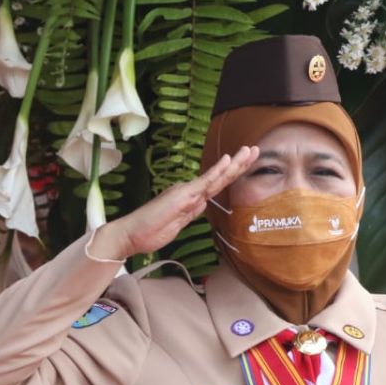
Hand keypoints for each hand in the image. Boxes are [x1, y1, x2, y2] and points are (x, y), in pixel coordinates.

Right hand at [89, 145, 258, 259]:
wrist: (130, 234)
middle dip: (239, 163)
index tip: (245, 163)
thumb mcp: (177, 224)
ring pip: (216, 177)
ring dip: (235, 164)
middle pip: (220, 177)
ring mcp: (186, 192)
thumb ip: (190, 213)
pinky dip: (217, 171)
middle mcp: (190, 191)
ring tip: (249, 151)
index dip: (232, 173)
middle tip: (255, 149)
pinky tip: (228, 161)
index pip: (216, 184)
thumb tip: (203, 205)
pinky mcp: (182, 196)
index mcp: (189, 198)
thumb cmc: (149, 231)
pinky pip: (204, 183)